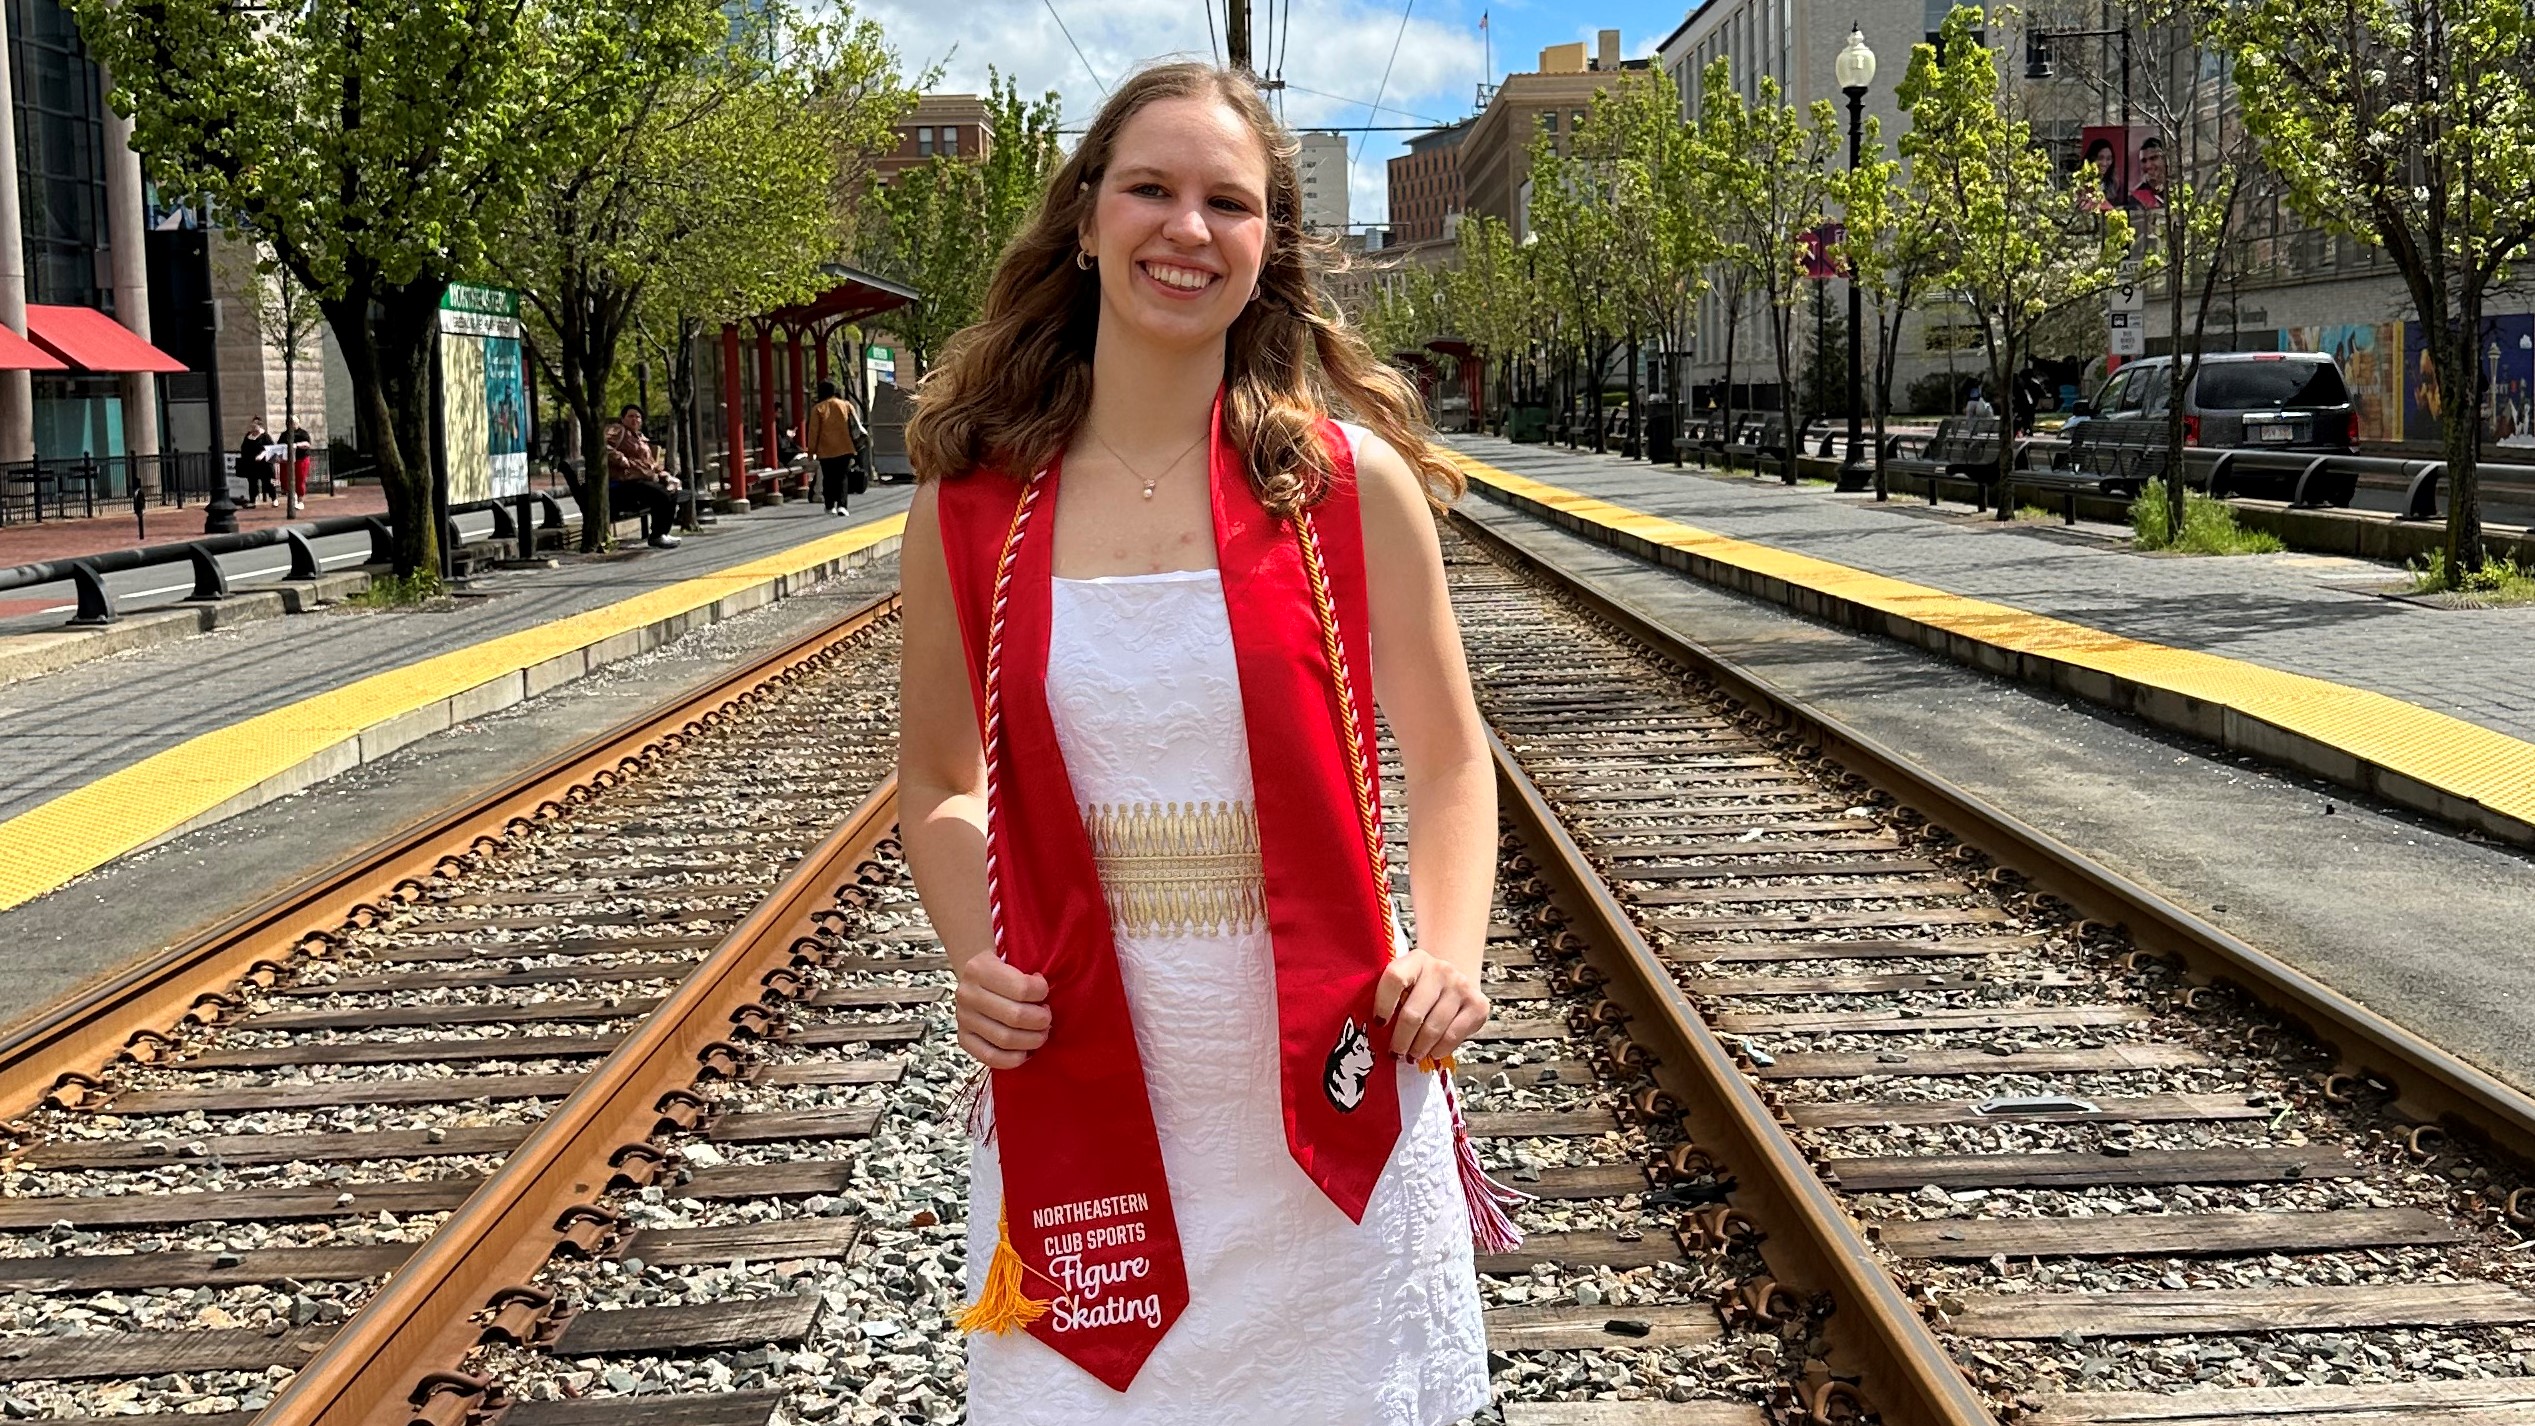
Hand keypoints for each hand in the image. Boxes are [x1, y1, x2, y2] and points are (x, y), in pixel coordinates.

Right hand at [955, 953, 1050, 1068]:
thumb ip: (1030, 970)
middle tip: (1047, 1018)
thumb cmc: (1003, 968)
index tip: (1045, 991)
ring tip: (1041, 1033)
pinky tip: (1026, 1052)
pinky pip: (990, 1057)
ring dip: (1032, 1040)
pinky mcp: (963, 1038)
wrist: (974, 977)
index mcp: (979, 968)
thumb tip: (1049, 995)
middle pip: (1015, 1017)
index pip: (1021, 988)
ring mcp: (962, 1018)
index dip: (1041, 992)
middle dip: (1040, 1021)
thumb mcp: (1012, 958)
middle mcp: (967, 994)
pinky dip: (1013, 1059)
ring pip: (1005, 1039)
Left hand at [1374, 950, 1489, 1065]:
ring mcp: (1461, 986)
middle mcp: (1441, 969)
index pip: (1395, 978)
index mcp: (1416, 960)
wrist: (1455, 979)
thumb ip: (1390, 998)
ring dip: (1419, 1048)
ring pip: (1433, 1028)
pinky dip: (1439, 1049)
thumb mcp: (1405, 982)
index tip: (1378, 1023)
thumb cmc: (1421, 987)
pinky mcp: (1478, 1005)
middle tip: (1395, 1052)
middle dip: (1401, 1039)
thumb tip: (1373, 1032)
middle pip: (1413, 1012)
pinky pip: (1453, 1036)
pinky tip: (1431, 1052)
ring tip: (1411, 1056)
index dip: (1383, 1003)